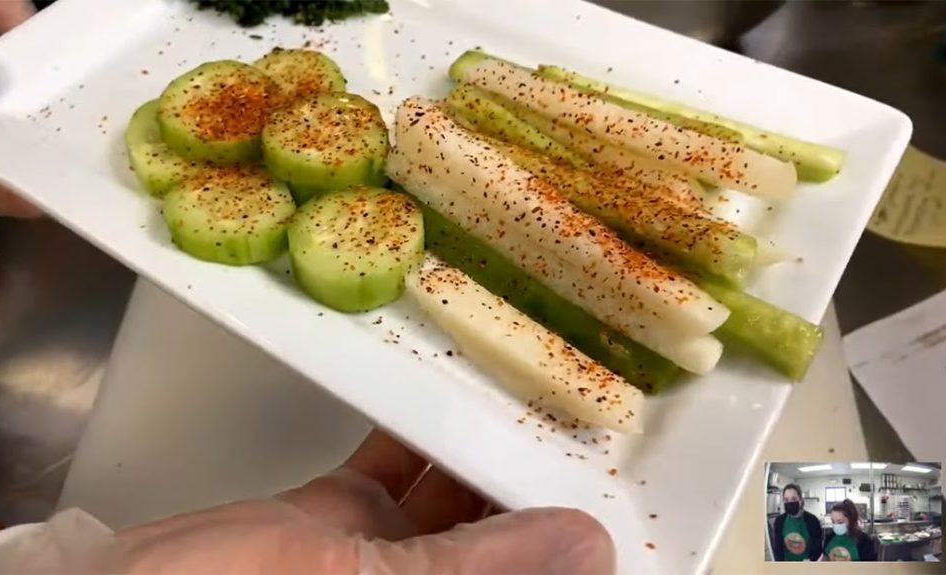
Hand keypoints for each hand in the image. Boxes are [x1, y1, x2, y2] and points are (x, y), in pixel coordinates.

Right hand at [118, 431, 613, 573]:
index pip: (536, 571)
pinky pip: (394, 469)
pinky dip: (416, 429)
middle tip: (577, 403)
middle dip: (536, 475)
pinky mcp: (331, 523)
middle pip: (505, 538)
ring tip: (523, 380)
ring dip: (483, 444)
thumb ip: (470, 574)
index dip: (574, 534)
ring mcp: (375, 566)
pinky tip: (438, 389)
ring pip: (456, 499)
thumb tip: (585, 547)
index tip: (614, 475)